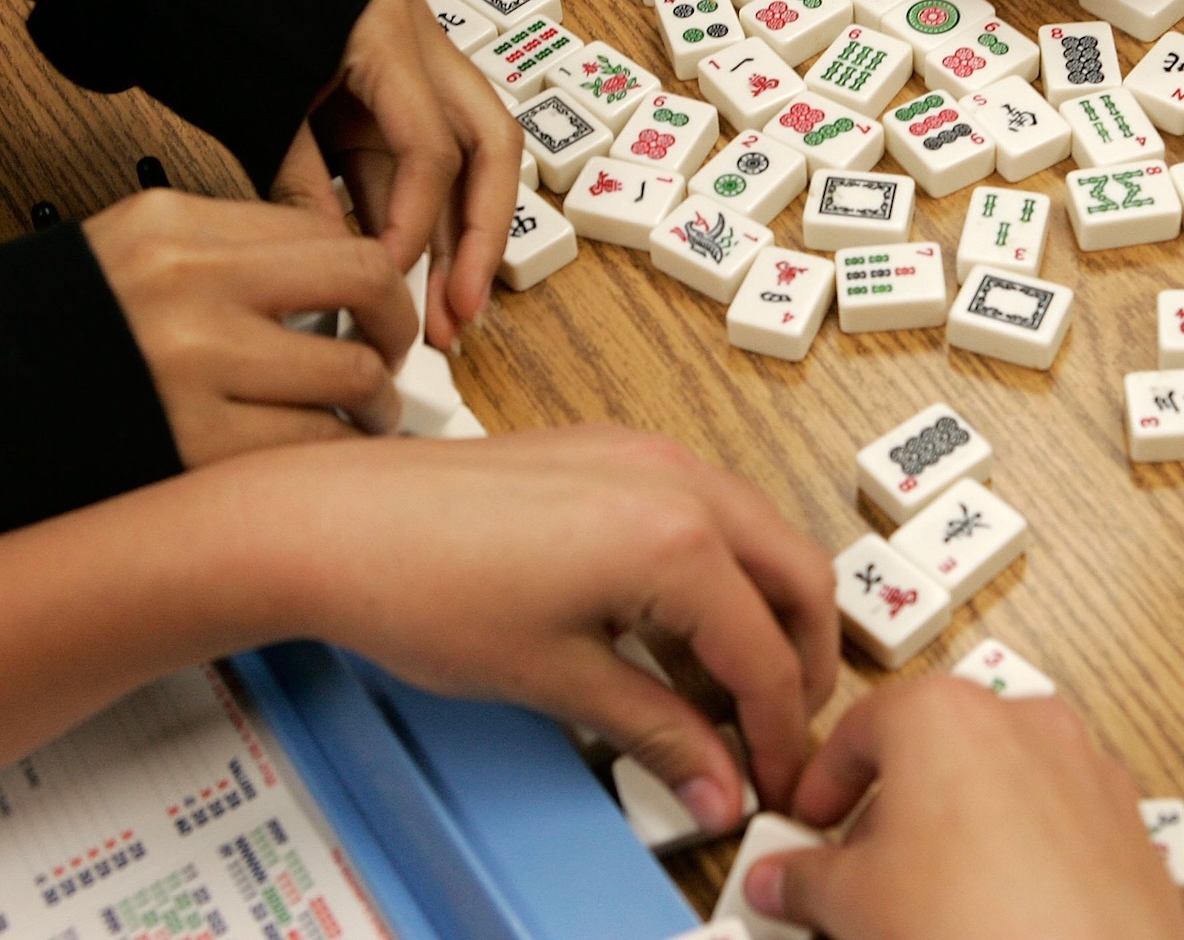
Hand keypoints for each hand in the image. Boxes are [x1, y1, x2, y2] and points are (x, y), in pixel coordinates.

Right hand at [83, 190, 416, 461]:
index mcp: (172, 224)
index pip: (324, 230)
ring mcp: (193, 362)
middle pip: (363, 280)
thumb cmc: (56, 339)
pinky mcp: (194, 441)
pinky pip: (312, 444)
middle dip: (395, 324)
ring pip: (353, 372)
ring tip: (360, 417)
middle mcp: (188, 283)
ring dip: (375, 403)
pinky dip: (335, 454)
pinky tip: (322, 457)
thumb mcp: (126, 256)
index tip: (373, 305)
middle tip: (391, 354)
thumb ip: (222, 254)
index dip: (368, 274)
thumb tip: (330, 275)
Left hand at [277, 0, 521, 349]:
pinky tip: (410, 271)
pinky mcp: (404, 95)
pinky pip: (430, 163)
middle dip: (483, 237)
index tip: (386, 275)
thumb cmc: (222, 17)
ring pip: (474, 161)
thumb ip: (300, 179)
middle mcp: (426, 46)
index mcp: (388, 33)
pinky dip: (423, 216)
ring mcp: (424, 68)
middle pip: (493, 149)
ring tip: (445, 310)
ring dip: (460, 240)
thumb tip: (339, 261)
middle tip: (463, 309)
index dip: (418, 221)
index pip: (433, 146)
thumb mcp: (258, 102)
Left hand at [291, 428, 838, 823]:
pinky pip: (711, 507)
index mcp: (677, 540)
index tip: (771, 779)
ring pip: (761, 535)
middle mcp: (682, 481)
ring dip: (763, 612)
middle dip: (802, 660)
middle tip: (776, 730)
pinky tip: (673, 629)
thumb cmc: (423, 590)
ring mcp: (652, 453)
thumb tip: (715, 788)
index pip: (767, 653)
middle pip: (799, 576)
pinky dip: (722, 570)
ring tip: (721, 692)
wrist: (329, 522)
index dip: (777, 730)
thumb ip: (657, 732)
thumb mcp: (556, 680)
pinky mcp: (618, 449)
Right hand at [744, 678, 1183, 938]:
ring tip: (931, 896)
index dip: (824, 782)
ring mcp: (1084, 764)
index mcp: (942, 713)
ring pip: (1000, 780)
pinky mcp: (1126, 819)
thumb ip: (804, 879)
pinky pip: (1055, 818)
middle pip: (934, 749)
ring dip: (958, 826)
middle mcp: (1020, 718)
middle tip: (861, 868)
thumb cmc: (974, 922)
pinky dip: (1020, 848)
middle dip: (892, 808)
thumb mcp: (852, 902)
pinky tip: (1000, 907)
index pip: (860, 728)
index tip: (808, 822)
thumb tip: (778, 879)